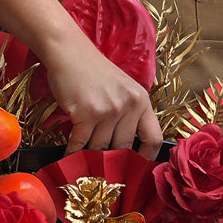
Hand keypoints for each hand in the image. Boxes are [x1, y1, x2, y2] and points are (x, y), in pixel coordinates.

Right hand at [45, 36, 161, 159]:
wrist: (69, 52)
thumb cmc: (94, 73)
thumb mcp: (123, 89)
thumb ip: (129, 115)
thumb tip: (126, 150)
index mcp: (141, 101)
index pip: (154, 138)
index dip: (146, 159)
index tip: (137, 169)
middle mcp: (128, 105)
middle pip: (124, 147)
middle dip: (111, 158)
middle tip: (103, 168)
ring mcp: (108, 110)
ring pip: (101, 147)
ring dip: (90, 154)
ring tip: (83, 159)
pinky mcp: (86, 113)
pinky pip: (81, 143)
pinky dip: (73, 152)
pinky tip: (69, 156)